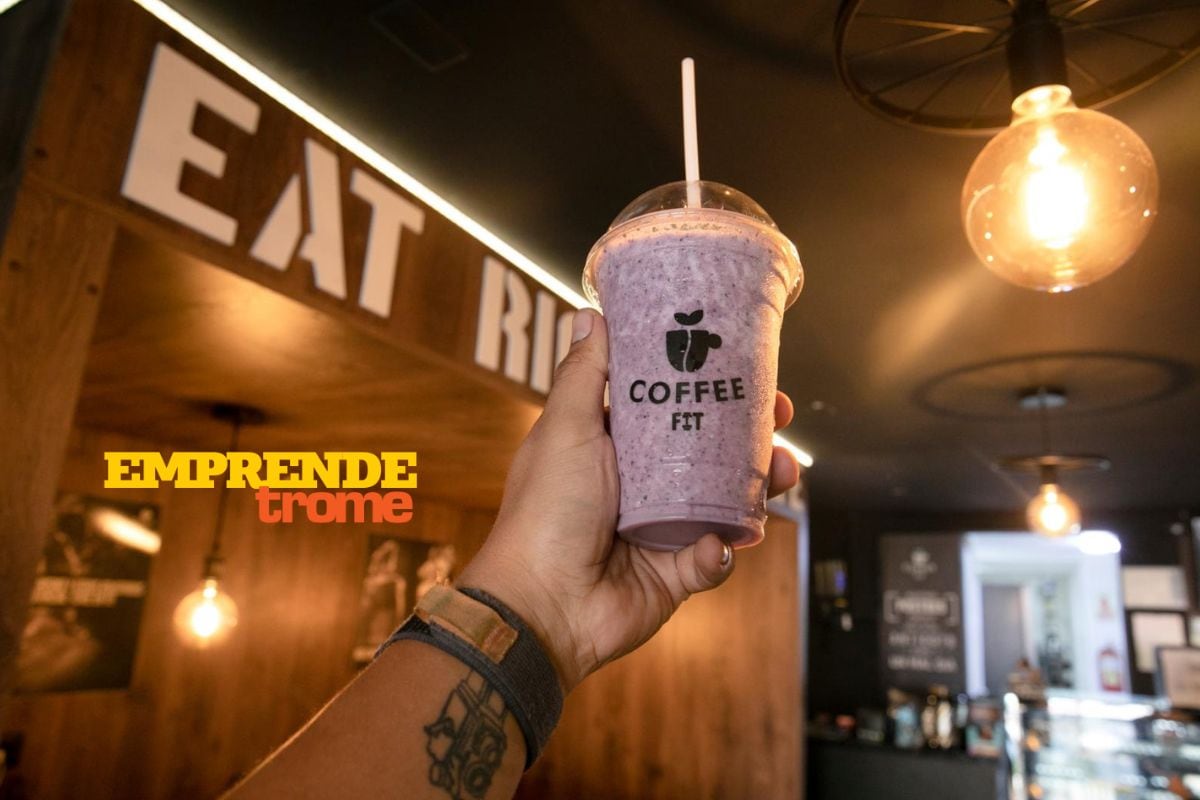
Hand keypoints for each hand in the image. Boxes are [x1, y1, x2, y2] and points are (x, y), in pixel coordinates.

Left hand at [458, 309, 798, 691]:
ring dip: (758, 486)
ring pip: (726, 500)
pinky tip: (713, 545)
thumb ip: (584, 375)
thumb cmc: (545, 511)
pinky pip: (713, 557)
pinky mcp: (675, 572)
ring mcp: (661, 528)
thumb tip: (590, 315)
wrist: (542, 605)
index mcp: (614, 444)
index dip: (707, 383)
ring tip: (781, 472)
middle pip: (710, 449)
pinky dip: (718, 552)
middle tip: (780, 416)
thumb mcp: (565, 429)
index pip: (671, 403)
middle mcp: (642, 483)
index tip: (742, 364)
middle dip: (751, 432)